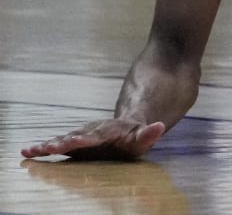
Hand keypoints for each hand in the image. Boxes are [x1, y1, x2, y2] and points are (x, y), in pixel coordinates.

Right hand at [21, 118, 166, 160]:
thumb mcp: (145, 137)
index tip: (74, 140)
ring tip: (32, 149)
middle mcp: (91, 131)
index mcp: (108, 131)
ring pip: (63, 139)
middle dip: (62, 142)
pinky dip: (42, 147)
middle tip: (49, 148)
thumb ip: (149, 134)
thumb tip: (160, 126)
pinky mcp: (73, 142)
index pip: (96, 135)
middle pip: (75, 137)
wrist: (124, 128)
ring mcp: (80, 136)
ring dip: (48, 145)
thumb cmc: (134, 137)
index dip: (86, 138)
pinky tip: (27, 150)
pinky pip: (56, 144)